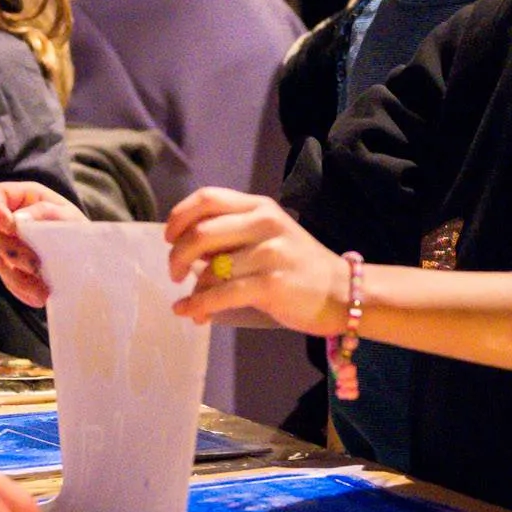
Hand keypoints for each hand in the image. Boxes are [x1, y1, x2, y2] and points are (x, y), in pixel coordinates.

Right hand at [0, 181, 87, 305]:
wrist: (91, 258)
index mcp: (23, 199)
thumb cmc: (80, 230)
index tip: (10, 227)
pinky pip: (9, 281)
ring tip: (45, 289)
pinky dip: (24, 289)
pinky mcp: (13, 270)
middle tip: (36, 264)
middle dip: (13, 251)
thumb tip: (17, 221)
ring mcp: (9, 247)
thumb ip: (45, 213)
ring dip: (20, 277)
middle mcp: (11, 222)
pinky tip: (41, 297)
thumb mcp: (69, 216)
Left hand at [164, 189, 350, 334]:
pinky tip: (192, 313)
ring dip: (192, 289)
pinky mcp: (272, 284)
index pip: (207, 198)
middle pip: (200, 232)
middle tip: (175, 274)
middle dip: (177, 256)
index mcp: (260, 206)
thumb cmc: (298, 267)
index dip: (179, 217)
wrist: (343, 293)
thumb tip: (183, 249)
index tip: (169, 238)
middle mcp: (265, 223)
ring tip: (189, 303)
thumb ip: (231, 235)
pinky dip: (199, 305)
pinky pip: (222, 294)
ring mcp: (270, 253)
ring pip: (210, 269)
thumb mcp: (268, 237)